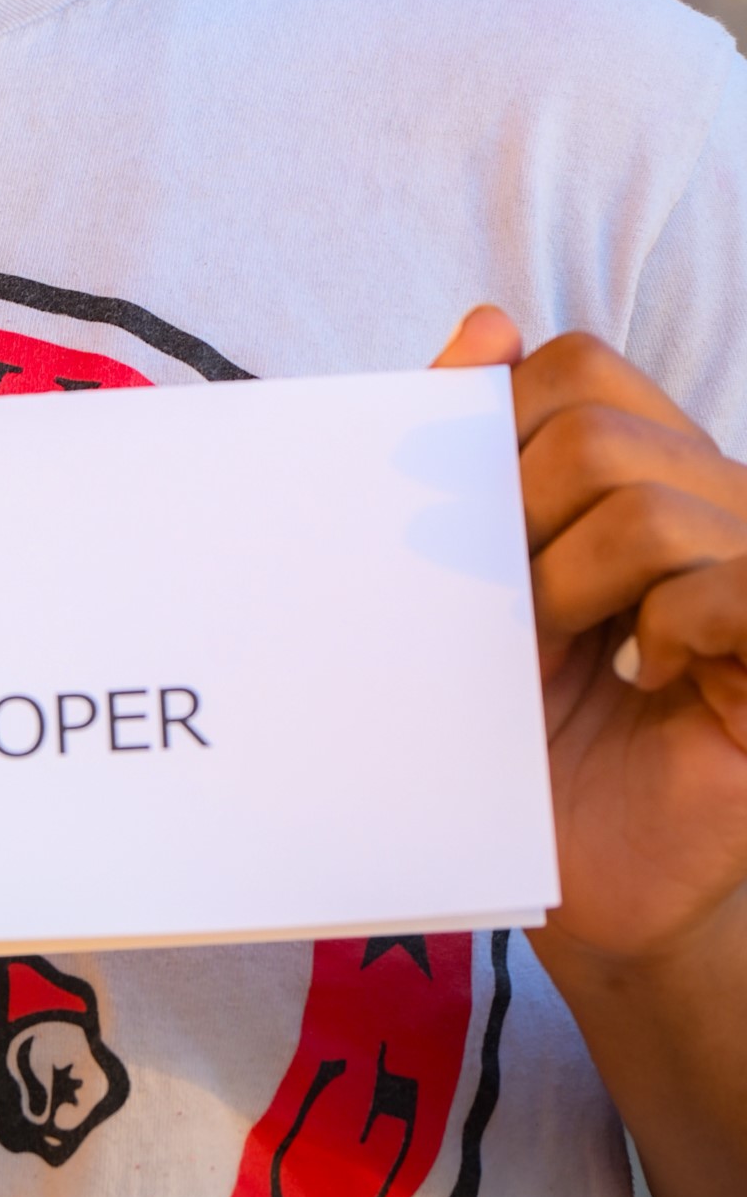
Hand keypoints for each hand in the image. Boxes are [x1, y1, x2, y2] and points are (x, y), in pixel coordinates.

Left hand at [438, 309, 746, 964]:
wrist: (582, 874)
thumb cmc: (529, 724)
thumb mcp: (477, 581)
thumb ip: (475, 449)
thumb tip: (488, 322)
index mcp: (647, 464)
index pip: (578, 367)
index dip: (504, 431)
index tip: (476, 526)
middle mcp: (716, 499)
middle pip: (596, 430)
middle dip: (520, 521)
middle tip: (517, 610)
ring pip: (647, 508)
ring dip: (571, 588)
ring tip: (580, 652)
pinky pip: (726, 589)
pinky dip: (661, 632)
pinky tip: (648, 676)